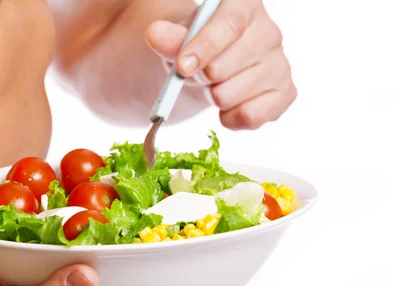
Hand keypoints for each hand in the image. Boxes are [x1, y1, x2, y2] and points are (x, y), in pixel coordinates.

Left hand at [145, 0, 296, 129]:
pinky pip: (251, 117)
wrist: (213, 68)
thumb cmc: (196, 48)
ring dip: (213, 98)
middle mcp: (269, 31)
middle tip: (200, 73)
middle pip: (222, 68)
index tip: (182, 66)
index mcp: (244, 5)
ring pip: (230, 96)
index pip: (230, 23)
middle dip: (200, 78)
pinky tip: (229, 106)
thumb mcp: (179, 40)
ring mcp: (280, 63)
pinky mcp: (285, 93)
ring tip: (216, 85)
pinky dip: (231, 119)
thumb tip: (155, 34)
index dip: (204, 47)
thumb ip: (169, 39)